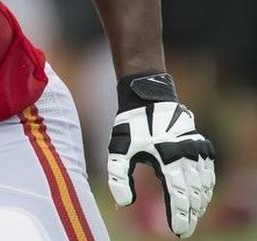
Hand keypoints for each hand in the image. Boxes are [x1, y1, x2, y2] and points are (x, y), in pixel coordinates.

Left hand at [107, 73, 215, 237]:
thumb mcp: (118, 151)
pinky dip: (206, 186)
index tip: (179, 232)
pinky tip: (200, 196)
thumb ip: (119, 179)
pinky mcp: (201, 144)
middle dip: (190, 213)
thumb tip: (125, 204)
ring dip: (199, 201)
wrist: (147, 99)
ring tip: (192, 215)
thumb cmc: (130, 127)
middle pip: (193, 193)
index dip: (179, 216)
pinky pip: (208, 171)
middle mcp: (187, 154)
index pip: (178, 196)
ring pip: (204, 184)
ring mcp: (197, 149)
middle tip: (184, 228)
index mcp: (167, 157)